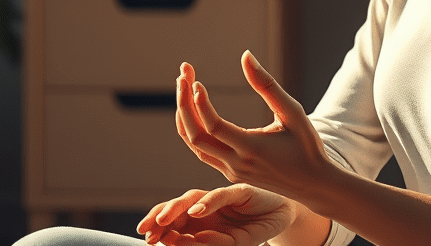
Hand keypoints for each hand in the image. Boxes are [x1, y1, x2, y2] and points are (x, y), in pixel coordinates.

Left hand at [137, 184, 295, 245]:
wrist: (283, 218)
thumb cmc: (254, 230)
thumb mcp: (230, 244)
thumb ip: (209, 243)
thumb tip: (185, 243)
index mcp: (200, 220)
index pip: (174, 221)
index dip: (158, 227)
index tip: (147, 238)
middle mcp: (206, 206)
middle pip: (177, 207)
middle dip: (159, 216)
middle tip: (148, 230)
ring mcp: (221, 197)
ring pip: (192, 198)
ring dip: (176, 209)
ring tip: (163, 221)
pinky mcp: (239, 190)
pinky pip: (220, 195)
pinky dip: (207, 203)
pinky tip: (196, 212)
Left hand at [175, 52, 330, 200]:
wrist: (313, 184)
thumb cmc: (306, 144)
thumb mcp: (292, 111)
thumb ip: (267, 85)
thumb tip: (245, 56)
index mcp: (253, 148)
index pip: (215, 127)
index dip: (200, 104)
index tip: (195, 81)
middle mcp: (238, 163)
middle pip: (196, 137)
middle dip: (184, 105)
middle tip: (182, 75)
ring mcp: (232, 171)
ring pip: (196, 146)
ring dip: (185, 117)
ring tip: (183, 88)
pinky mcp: (232, 173)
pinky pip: (204, 152)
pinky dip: (193, 130)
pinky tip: (194, 110)